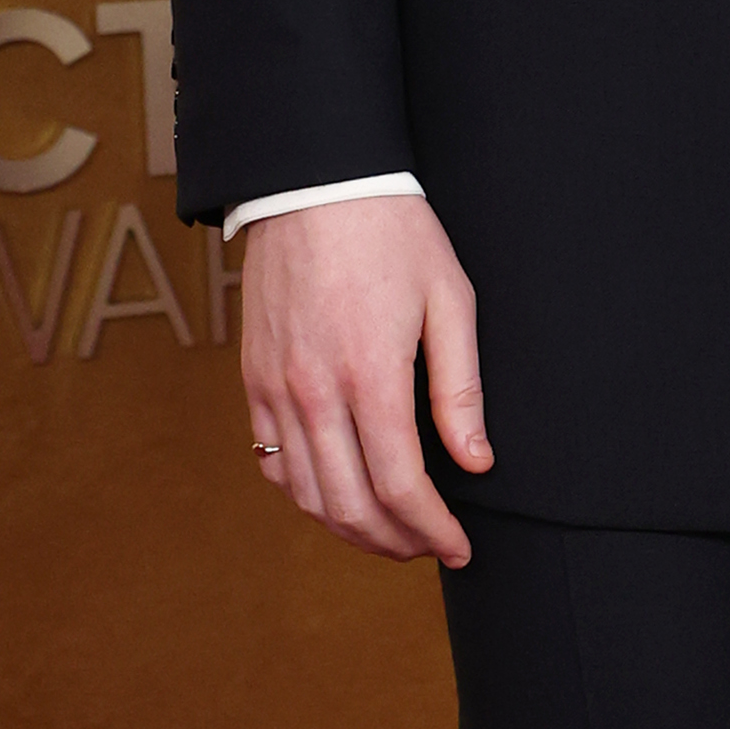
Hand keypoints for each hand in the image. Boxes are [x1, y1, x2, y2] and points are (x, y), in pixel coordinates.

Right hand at [240, 197, 491, 564]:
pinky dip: (306, 495)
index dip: (434, 530)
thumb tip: (476, 462)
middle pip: (350, 506)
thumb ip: (461, 389)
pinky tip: (340, 495)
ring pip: (306, 495)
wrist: (312, 181)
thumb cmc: (392, 232)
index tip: (460, 547)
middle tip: (431, 547)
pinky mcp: (253, 379)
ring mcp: (275, 388)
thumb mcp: (449, 300)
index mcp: (370, 375)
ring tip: (392, 532)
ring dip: (350, 529)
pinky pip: (271, 462)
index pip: (401, 488)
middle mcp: (313, 392)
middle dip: (396, 543)